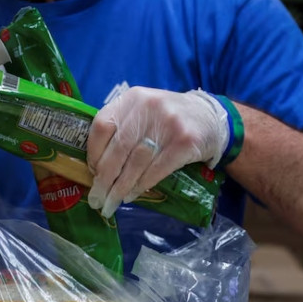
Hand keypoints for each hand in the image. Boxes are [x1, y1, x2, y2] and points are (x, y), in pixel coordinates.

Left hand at [85, 87, 228, 217]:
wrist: (210, 118)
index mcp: (132, 98)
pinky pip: (156, 170)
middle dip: (104, 179)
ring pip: (136, 162)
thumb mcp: (143, 112)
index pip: (103, 126)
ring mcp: (168, 124)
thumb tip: (95, 167)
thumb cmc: (168, 120)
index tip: (91, 173)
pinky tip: (132, 195)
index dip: (93, 153)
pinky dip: (141, 186)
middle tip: (97, 199)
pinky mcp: (185, 142)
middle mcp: (149, 107)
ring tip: (112, 203)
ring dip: (121, 187)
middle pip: (118, 148)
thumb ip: (121, 129)